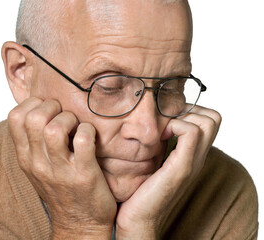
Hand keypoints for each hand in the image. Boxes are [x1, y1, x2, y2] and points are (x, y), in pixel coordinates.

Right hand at [8, 97, 115, 238]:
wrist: (79, 225)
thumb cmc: (61, 191)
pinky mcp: (84, 175)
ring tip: (76, 126)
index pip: (15, 118)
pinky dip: (88, 131)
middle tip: (63, 114)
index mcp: (26, 158)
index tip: (47, 107)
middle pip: (34, 119)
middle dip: (52, 106)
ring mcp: (61, 170)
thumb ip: (34, 142)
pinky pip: (83, 140)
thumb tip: (39, 110)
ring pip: (55, 129)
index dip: (33, 103)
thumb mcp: (38, 167)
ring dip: (69, 119)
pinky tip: (90, 137)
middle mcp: (38, 163)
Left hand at [115, 106, 221, 238]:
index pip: (210, 120)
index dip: (191, 111)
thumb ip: (162, 144)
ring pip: (207, 122)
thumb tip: (157, 123)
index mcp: (193, 155)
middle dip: (191, 110)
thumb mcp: (155, 161)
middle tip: (169, 121)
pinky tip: (161, 136)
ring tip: (165, 129)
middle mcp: (198, 157)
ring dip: (184, 117)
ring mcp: (192, 162)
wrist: (138, 217)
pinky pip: (191, 134)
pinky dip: (177, 125)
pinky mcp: (181, 168)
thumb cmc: (142, 189)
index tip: (169, 118)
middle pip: (213, 118)